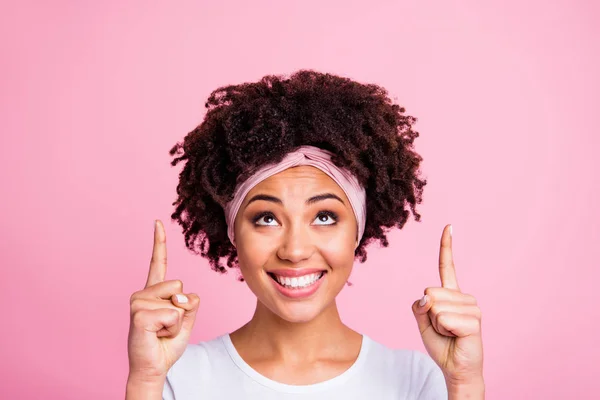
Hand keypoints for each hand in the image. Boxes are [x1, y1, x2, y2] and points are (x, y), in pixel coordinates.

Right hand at [127, 220, 200, 381]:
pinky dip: (172, 327)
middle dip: (183, 308)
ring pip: (178, 300)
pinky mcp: (138, 314)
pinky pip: (172, 313)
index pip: (158, 262)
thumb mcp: (187, 319)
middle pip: (180, 286)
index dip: (159, 242)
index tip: (157, 222)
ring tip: (161, 330)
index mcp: (154, 291)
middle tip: (167, 325)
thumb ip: (190, 302)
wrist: (153, 367)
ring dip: (178, 320)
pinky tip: (156, 334)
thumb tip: (182, 295)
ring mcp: (138, 302)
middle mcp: (143, 293)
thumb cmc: (167, 343)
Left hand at [411, 225, 483, 386]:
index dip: (446, 246)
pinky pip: (444, 318)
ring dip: (436, 324)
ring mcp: (472, 307)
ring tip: (449, 333)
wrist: (456, 368)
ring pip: (436, 307)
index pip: (447, 266)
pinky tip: (456, 336)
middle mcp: (464, 296)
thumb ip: (419, 306)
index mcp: (451, 294)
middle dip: (428, 314)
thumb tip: (428, 296)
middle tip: (442, 328)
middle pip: (430, 292)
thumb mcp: (422, 322)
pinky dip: (443, 330)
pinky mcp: (474, 320)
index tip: (449, 226)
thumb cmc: (442, 344)